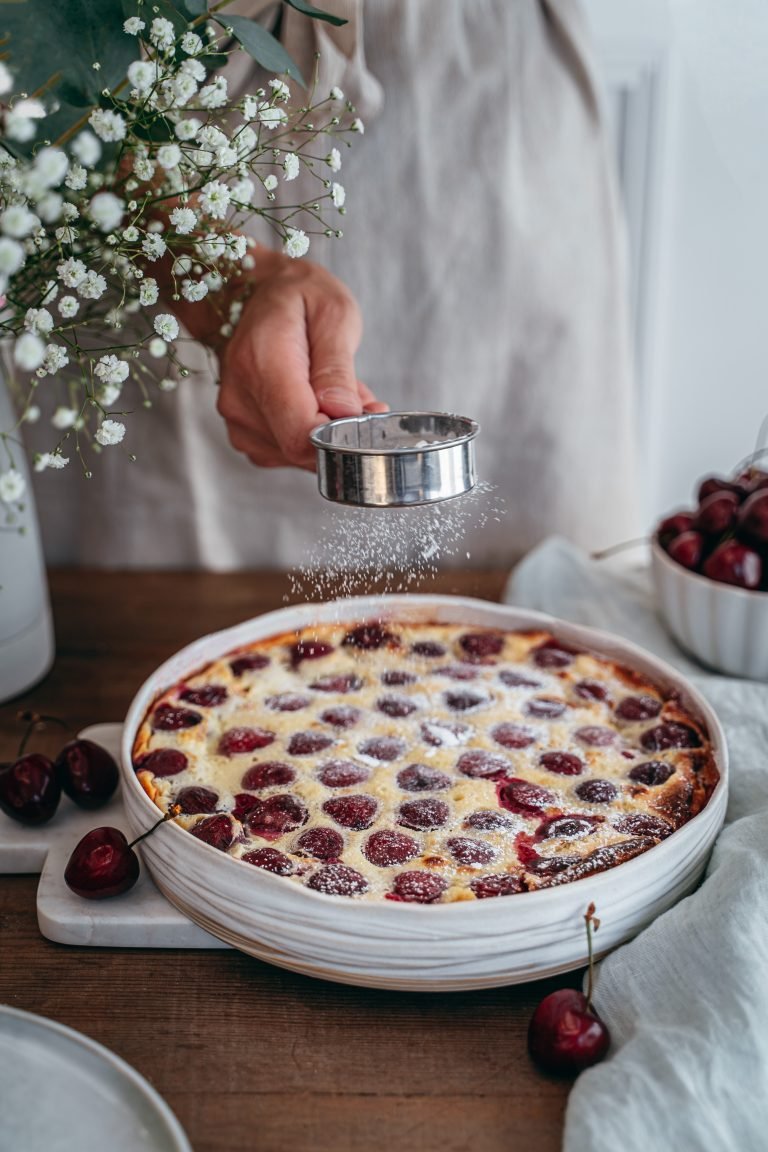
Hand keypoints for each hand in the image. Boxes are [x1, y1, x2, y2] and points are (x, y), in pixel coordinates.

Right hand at [215, 250, 386, 469]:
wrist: (252, 293)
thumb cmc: (299, 297)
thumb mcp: (334, 313)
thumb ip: (337, 367)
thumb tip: (343, 413)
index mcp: (262, 362)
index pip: (300, 432)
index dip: (339, 436)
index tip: (363, 412)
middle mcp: (240, 398)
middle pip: (300, 448)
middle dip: (338, 432)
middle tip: (354, 394)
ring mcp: (236, 420)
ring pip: (297, 456)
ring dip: (325, 433)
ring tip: (329, 390)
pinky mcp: (243, 434)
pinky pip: (286, 453)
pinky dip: (309, 435)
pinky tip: (312, 403)